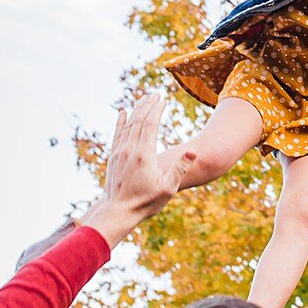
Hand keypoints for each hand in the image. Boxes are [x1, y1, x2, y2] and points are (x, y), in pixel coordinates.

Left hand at [78, 95, 196, 247]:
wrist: (118, 212)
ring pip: (127, 125)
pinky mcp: (113, 158)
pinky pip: (117, 134)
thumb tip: (193, 152)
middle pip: (138, 121)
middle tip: (155, 94)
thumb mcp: (168, 188)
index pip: (150, 124)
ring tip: (143, 98)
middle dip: (147, 106)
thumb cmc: (146, 202)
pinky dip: (121, 121)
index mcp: (143, 155)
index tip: (163, 99)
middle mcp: (129, 150)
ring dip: (136, 110)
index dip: (156, 110)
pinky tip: (122, 112)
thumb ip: (180, 168)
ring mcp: (119, 153)